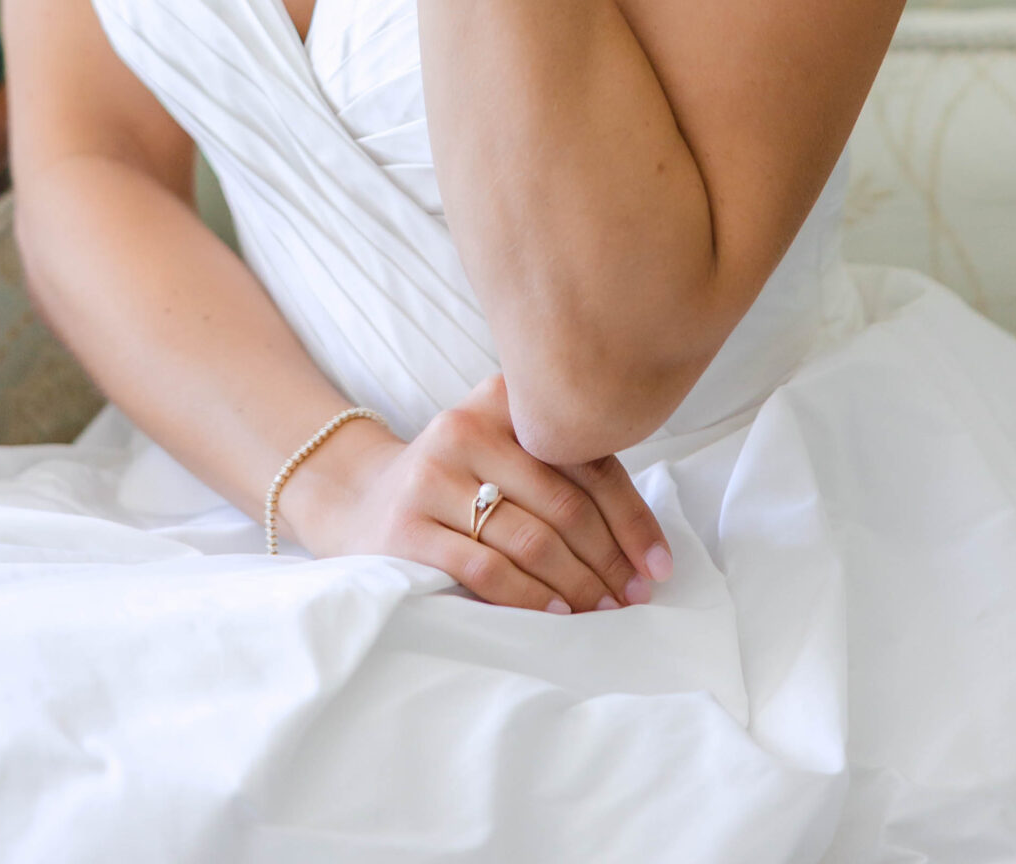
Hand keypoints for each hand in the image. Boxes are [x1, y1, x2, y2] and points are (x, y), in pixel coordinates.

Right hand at [279, 373, 672, 612]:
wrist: (357, 501)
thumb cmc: (456, 483)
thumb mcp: (502, 453)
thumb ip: (560, 469)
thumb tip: (642, 539)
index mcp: (503, 400)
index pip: (586, 458)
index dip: (630, 516)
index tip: (658, 563)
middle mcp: (468, 427)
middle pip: (563, 502)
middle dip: (609, 558)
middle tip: (634, 596)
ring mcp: (433, 475)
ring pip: (530, 538)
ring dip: (578, 583)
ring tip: (604, 610)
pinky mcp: (408, 526)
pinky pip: (486, 570)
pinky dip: (530, 597)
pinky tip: (557, 614)